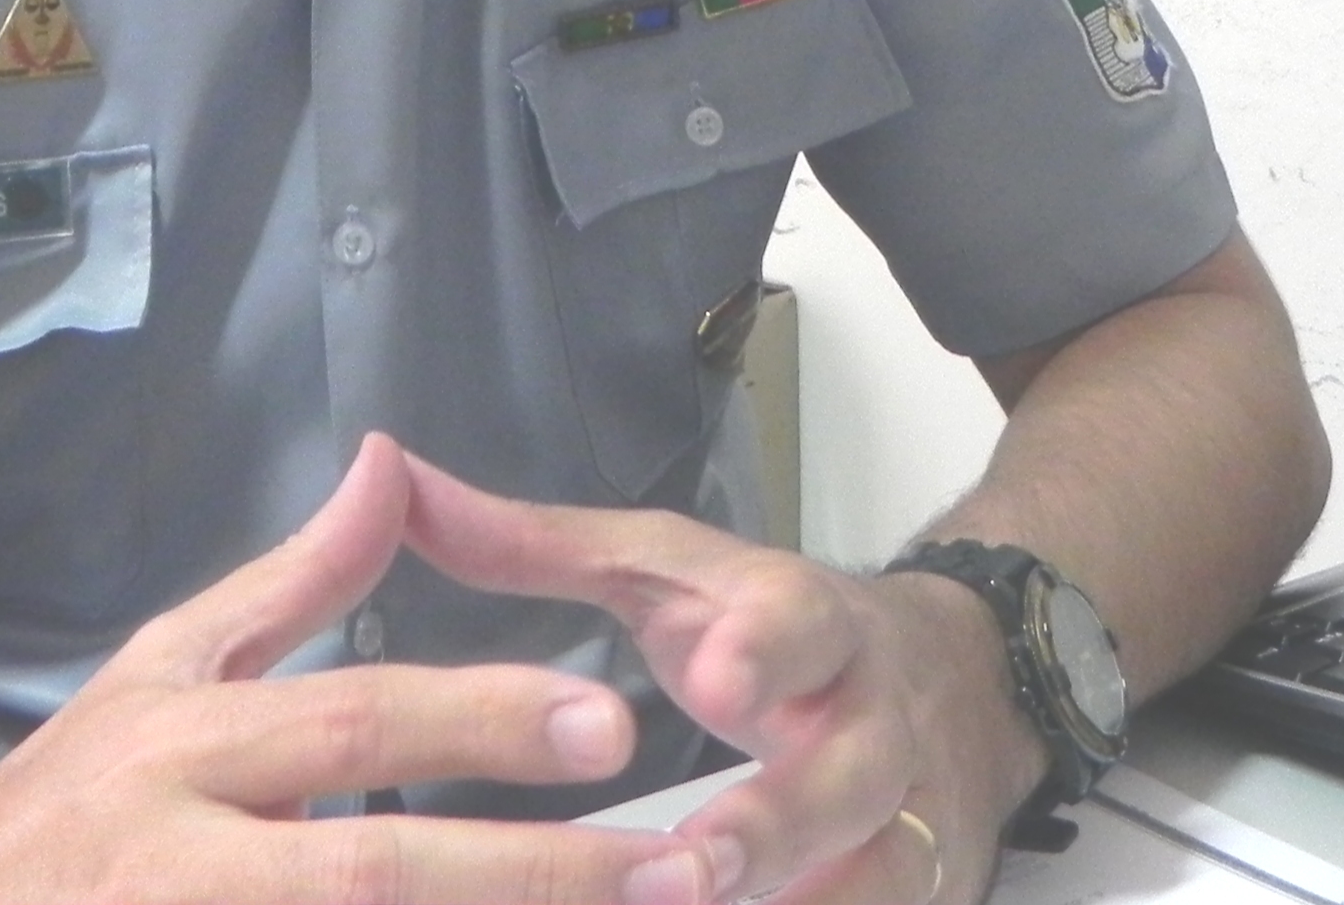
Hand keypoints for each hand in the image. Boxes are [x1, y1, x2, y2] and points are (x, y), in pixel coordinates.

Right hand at [0, 432, 730, 904]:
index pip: (355, 725)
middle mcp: (195, 858)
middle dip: (529, 873)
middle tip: (676, 868)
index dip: (479, 720)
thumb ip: (295, 581)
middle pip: (376, 871)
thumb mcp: (163, 668)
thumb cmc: (69, 801)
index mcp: (193, 748)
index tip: (611, 721)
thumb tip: (393, 461)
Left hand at [400, 451, 1044, 904]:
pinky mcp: (918, 885)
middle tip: (701, 861)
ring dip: (800, 899)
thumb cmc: (757, 626)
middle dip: (780, 818)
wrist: (948, 681)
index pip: (795, 623)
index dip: (765, 650)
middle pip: (845, 770)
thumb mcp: (660, 569)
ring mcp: (903, 814)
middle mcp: (865, 719)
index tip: (718, 677)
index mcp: (800, 620)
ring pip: (877, 871)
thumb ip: (530, 543)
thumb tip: (396, 481)